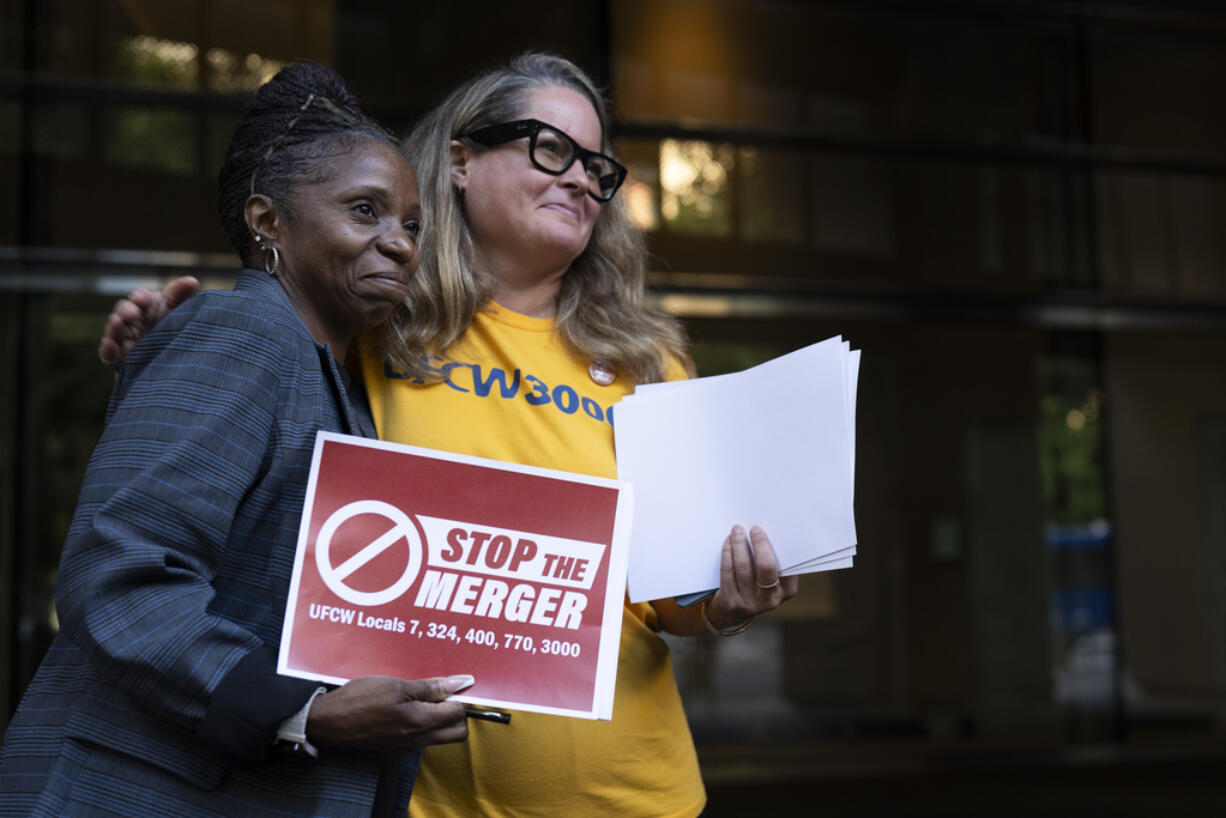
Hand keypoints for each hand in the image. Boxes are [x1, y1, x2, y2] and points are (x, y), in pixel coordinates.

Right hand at [98, 275, 199, 370]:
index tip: (141, 298)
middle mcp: (132, 322)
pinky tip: (109, 343)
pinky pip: (108, 354)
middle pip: (124, 311)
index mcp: (147, 308)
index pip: (141, 299)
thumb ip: (180, 297)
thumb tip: (192, 280)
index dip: (140, 298)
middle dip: (126, 310)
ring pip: (114, 331)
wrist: (170, 364)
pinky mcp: (118, 361)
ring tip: (117, 321)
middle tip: (133, 312)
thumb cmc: (171, 332)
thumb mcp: (177, 313)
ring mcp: (123, 341)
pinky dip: (107, 348)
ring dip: (114, 326)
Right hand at [306, 674, 471, 751]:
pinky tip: (410, 704)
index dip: (460, 697)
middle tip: (445, 692)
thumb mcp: (396, 686)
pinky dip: (424, 721)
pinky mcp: (396, 745)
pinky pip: (422, 736)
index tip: (452, 684)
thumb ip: (431, 687)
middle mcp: (417, 739)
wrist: (328, 722)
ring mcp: (407, 745)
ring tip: (424, 694)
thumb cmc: (359, 700)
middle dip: (458, 712)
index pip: (460, 715)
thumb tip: (461, 683)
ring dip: (440, 716)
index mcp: (420, 723)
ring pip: (440, 735)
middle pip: (457, 732)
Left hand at [704, 525, 797, 629]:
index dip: (775, 545)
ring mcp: (751, 602)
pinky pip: (728, 571)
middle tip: (755, 528)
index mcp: (788, 590)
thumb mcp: (772, 580)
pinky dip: (727, 553)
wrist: (734, 611)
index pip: (787, 565)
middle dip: (760, 544)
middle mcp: (771, 598)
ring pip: (744, 567)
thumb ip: (774, 561)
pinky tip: (728, 542)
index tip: (768, 530)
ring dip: (739, 544)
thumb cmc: (757, 586)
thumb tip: (768, 532)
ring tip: (737, 530)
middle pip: (766, 566)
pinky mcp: (732, 601)